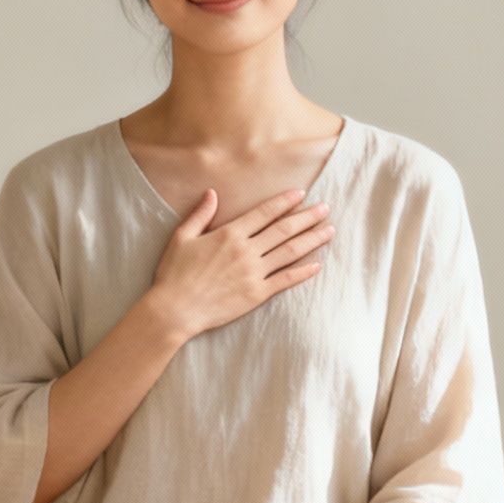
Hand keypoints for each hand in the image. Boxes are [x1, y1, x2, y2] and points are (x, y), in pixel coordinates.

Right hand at [144, 189, 334, 338]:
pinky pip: (285, 280)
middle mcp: (246, 251)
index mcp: (229, 234)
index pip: (264, 213)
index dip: (284, 202)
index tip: (301, 194)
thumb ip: (200, 214)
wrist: (175, 309)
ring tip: (329, 231)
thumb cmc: (174, 273)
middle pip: (284, 229)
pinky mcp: (257, 294)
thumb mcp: (182, 237)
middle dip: (307, 217)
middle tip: (326, 208)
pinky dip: (303, 272)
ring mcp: (254, 273)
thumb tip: (212, 193)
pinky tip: (317, 265)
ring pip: (290, 252)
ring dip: (312, 240)